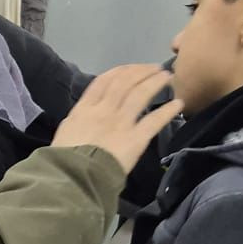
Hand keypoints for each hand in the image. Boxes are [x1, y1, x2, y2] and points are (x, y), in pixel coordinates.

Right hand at [52, 65, 180, 176]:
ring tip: (167, 77)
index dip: (120, 71)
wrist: (73, 176)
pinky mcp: (135, 138)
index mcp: (85, 108)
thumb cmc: (64, 158)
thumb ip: (78, 120)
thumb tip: (85, 116)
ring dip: (155, 82)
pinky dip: (168, 111)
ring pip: (140, 94)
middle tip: (155, 68)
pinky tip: (178, 104)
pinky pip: (154, 121)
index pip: (104, 82)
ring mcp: (121, 123)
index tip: (131, 68)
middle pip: (125, 82)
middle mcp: (104, 110)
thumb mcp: (65, 132)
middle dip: (141, 71)